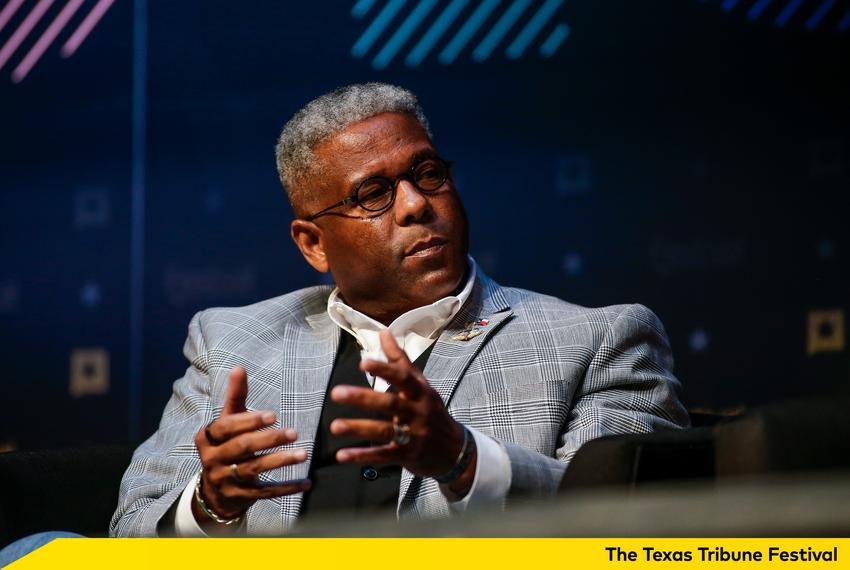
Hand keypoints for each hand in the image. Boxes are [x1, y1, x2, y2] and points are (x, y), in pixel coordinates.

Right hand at [193, 367, 309, 526]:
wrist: (215, 490)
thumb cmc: (226, 445)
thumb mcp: (227, 422)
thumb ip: (235, 397)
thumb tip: (239, 368)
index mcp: (207, 438)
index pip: (226, 427)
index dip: (249, 421)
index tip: (273, 415)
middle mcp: (212, 460)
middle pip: (242, 448)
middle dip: (269, 440)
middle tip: (294, 432)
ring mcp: (226, 481)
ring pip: (254, 470)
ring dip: (280, 461)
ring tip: (303, 454)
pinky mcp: (241, 497)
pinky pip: (266, 493)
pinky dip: (287, 488)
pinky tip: (306, 482)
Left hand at [329, 330, 475, 495]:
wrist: (454, 450)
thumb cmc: (431, 411)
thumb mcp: (421, 385)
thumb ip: (400, 360)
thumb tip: (384, 332)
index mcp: (420, 392)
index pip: (403, 378)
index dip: (384, 370)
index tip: (363, 363)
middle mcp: (417, 412)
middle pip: (389, 404)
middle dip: (363, 398)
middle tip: (336, 393)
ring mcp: (413, 436)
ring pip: (384, 431)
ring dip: (358, 429)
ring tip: (334, 426)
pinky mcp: (406, 456)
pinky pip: (383, 455)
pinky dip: (362, 456)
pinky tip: (342, 455)